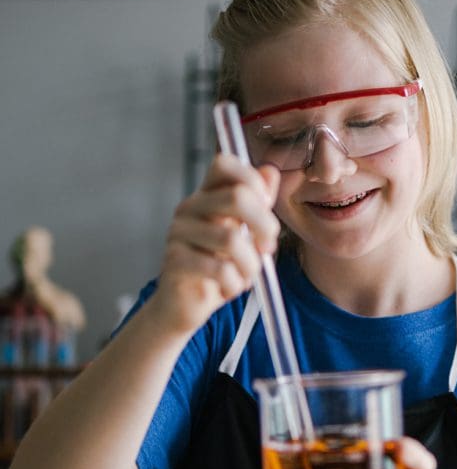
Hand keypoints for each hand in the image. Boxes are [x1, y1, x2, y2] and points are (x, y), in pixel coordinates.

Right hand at [151, 153, 280, 333]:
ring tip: (247, 276)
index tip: (266, 208)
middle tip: (268, 248)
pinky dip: (235, 283)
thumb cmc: (218, 267)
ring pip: (231, 239)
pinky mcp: (174, 261)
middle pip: (237, 196)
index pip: (224, 164)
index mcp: (206, 195)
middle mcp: (189, 208)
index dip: (253, 180)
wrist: (186, 304)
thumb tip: (270, 170)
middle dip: (265, 225)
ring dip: (251, 265)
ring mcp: (178, 233)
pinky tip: (231, 288)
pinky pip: (219, 269)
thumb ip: (258, 203)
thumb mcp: (244, 233)